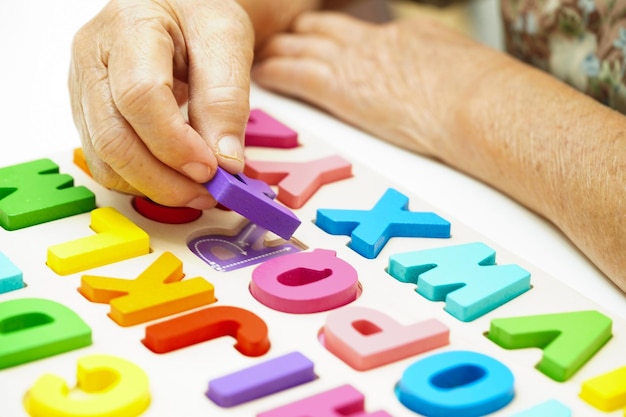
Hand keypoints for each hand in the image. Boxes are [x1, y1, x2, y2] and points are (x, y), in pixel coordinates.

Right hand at [69, 0, 252, 208]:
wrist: (177, 6)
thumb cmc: (199, 14)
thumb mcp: (226, 41)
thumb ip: (226, 100)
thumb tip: (226, 162)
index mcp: (128, 26)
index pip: (140, 96)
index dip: (175, 143)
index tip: (212, 168)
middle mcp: (93, 58)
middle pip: (114, 138)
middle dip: (164, 179)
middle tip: (209, 192)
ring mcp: (84, 89)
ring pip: (104, 159)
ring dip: (154, 187)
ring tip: (199, 190)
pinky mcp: (90, 114)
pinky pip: (106, 163)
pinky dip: (142, 182)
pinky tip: (176, 180)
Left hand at [252, 12, 504, 158]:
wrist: (472, 102)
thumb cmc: (478, 90)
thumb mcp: (454, 66)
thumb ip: (430, 63)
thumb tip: (428, 71)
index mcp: (400, 36)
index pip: (354, 31)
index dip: (332, 33)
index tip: (320, 36)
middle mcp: (370, 43)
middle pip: (322, 30)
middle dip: (299, 33)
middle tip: (280, 37)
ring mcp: (352, 63)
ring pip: (301, 48)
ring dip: (279, 50)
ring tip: (261, 54)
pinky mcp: (339, 88)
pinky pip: (294, 74)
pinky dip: (275, 73)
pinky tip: (261, 74)